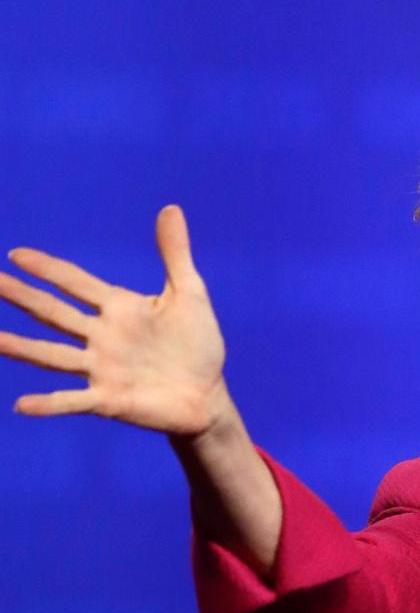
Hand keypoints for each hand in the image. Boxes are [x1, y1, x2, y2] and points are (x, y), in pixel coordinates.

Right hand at [0, 205, 229, 435]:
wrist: (207, 395)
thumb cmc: (198, 344)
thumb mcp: (190, 294)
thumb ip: (175, 254)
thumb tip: (170, 208)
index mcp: (119, 308)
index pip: (75, 283)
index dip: (47, 268)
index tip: (16, 254)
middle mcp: (102, 336)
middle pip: (53, 313)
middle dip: (21, 297)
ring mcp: (101, 368)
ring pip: (53, 355)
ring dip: (21, 347)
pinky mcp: (109, 400)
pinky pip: (73, 400)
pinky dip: (50, 403)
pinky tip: (22, 405)